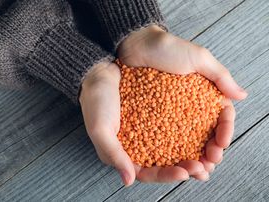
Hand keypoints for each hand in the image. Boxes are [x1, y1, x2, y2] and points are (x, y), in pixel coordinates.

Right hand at [80, 61, 205, 185]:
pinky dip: (191, 129)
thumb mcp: (100, 128)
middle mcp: (140, 144)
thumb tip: (129, 180)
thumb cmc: (95, 100)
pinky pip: (177, 125)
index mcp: (124, 153)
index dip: (168, 175)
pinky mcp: (158, 114)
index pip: (148, 172)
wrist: (100, 70)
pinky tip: (204, 129)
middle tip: (205, 167)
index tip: (185, 172)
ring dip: (193, 151)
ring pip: (175, 146)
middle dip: (187, 167)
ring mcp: (150, 129)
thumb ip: (114, 154)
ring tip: (211, 152)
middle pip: (166, 163)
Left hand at [117, 25, 247, 179]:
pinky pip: (160, 140)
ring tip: (193, 170)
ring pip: (184, 143)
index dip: (223, 133)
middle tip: (208, 163)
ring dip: (191, 159)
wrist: (133, 45)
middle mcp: (188, 110)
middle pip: (203, 136)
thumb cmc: (166, 48)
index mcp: (203, 97)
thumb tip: (242, 95)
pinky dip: (168, 154)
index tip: (221, 144)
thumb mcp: (197, 57)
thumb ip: (220, 76)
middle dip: (209, 153)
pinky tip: (171, 164)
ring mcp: (169, 116)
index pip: (220, 119)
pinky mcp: (150, 120)